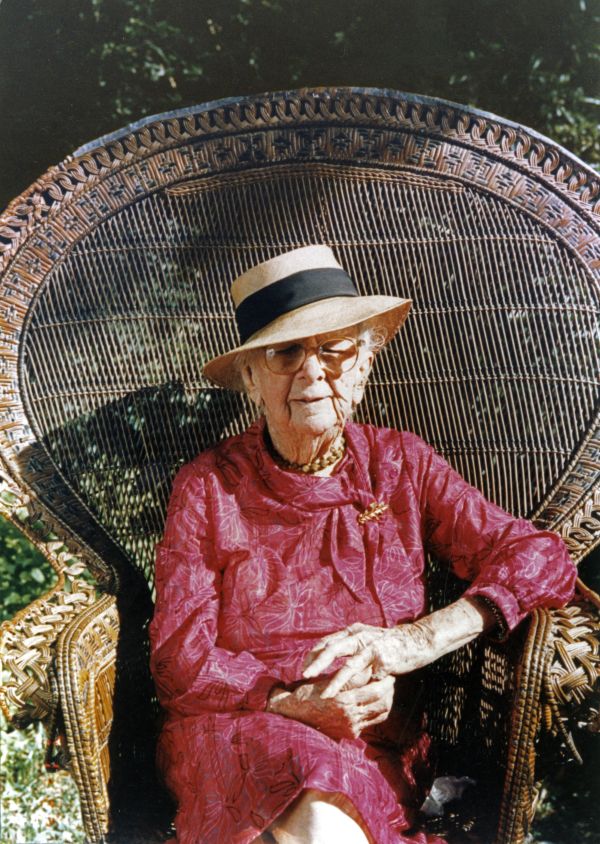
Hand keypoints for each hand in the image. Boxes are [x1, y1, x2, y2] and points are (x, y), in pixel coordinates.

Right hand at [267, 675, 394, 739]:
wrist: (292, 716)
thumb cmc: (308, 693)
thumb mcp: (328, 681)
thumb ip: (349, 677)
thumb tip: (370, 668)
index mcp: (344, 700)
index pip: (375, 690)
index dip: (384, 680)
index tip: (387, 671)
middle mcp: (350, 717)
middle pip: (382, 703)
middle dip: (389, 691)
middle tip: (390, 680)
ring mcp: (351, 727)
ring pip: (380, 714)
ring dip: (385, 701)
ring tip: (384, 690)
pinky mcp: (351, 733)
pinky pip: (371, 722)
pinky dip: (376, 712)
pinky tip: (373, 702)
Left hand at [303, 621, 434, 697]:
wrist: (416, 640)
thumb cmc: (388, 643)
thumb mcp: (366, 640)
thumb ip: (350, 649)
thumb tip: (329, 662)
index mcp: (352, 631)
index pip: (327, 642)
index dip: (313, 655)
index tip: (303, 668)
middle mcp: (359, 635)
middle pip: (332, 648)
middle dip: (316, 663)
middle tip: (303, 676)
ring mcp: (371, 647)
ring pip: (348, 664)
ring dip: (334, 681)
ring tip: (324, 694)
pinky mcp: (383, 660)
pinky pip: (367, 677)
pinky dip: (357, 688)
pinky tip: (351, 697)